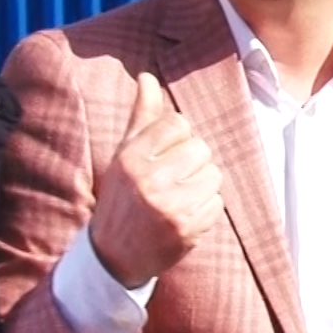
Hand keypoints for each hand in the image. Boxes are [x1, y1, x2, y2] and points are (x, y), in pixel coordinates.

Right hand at [89, 73, 224, 286]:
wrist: (114, 256)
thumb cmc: (122, 196)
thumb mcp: (125, 154)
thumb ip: (142, 116)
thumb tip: (147, 77)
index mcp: (131, 157)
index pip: (178, 123)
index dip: (177, 138)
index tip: (163, 156)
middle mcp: (149, 180)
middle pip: (201, 148)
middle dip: (192, 162)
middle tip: (171, 180)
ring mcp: (170, 206)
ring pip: (213, 175)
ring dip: (202, 185)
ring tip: (177, 198)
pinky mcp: (188, 229)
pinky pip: (218, 203)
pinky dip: (206, 208)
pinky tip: (184, 216)